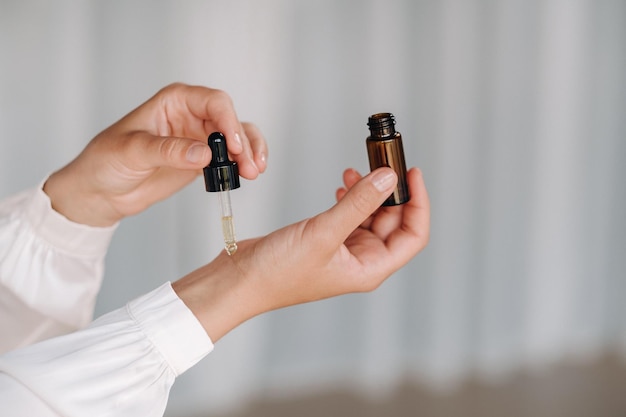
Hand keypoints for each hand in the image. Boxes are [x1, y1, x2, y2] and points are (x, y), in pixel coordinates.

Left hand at [43, 83, 266, 226]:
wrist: (101, 191)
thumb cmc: (106, 161)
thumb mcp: (133, 151)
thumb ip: (169, 150)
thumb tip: (204, 153)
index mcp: (175, 101)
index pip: (213, 102)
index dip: (229, 122)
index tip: (233, 146)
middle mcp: (191, 115)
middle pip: (231, 120)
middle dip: (244, 142)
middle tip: (249, 167)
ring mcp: (199, 138)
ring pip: (237, 137)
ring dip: (250, 153)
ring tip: (254, 172)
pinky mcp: (202, 160)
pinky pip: (231, 158)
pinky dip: (243, 164)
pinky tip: (248, 175)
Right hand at [173, 166, 429, 341]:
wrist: (241, 279)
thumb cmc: (278, 272)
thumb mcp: (324, 233)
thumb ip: (358, 204)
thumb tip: (388, 179)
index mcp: (370, 268)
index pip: (412, 235)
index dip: (418, 204)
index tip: (413, 174)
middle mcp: (361, 260)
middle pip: (393, 221)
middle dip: (390, 191)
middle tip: (382, 162)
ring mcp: (343, 250)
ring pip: (370, 214)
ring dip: (367, 191)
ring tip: (355, 170)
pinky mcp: (326, 239)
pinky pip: (350, 214)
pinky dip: (349, 197)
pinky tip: (342, 185)